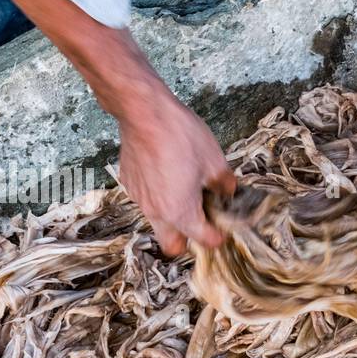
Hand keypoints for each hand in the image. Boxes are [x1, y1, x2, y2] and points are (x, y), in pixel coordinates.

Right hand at [117, 97, 232, 255]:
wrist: (144, 112)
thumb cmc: (179, 136)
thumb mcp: (215, 161)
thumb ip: (224, 184)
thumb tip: (228, 191)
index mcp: (181, 212)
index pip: (203, 240)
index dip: (217, 237)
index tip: (223, 230)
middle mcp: (157, 212)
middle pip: (172, 245)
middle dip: (187, 239)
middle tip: (202, 221)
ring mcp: (139, 198)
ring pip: (157, 222)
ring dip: (172, 217)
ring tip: (186, 193)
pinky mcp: (128, 183)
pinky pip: (145, 200)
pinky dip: (158, 196)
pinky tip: (167, 176)